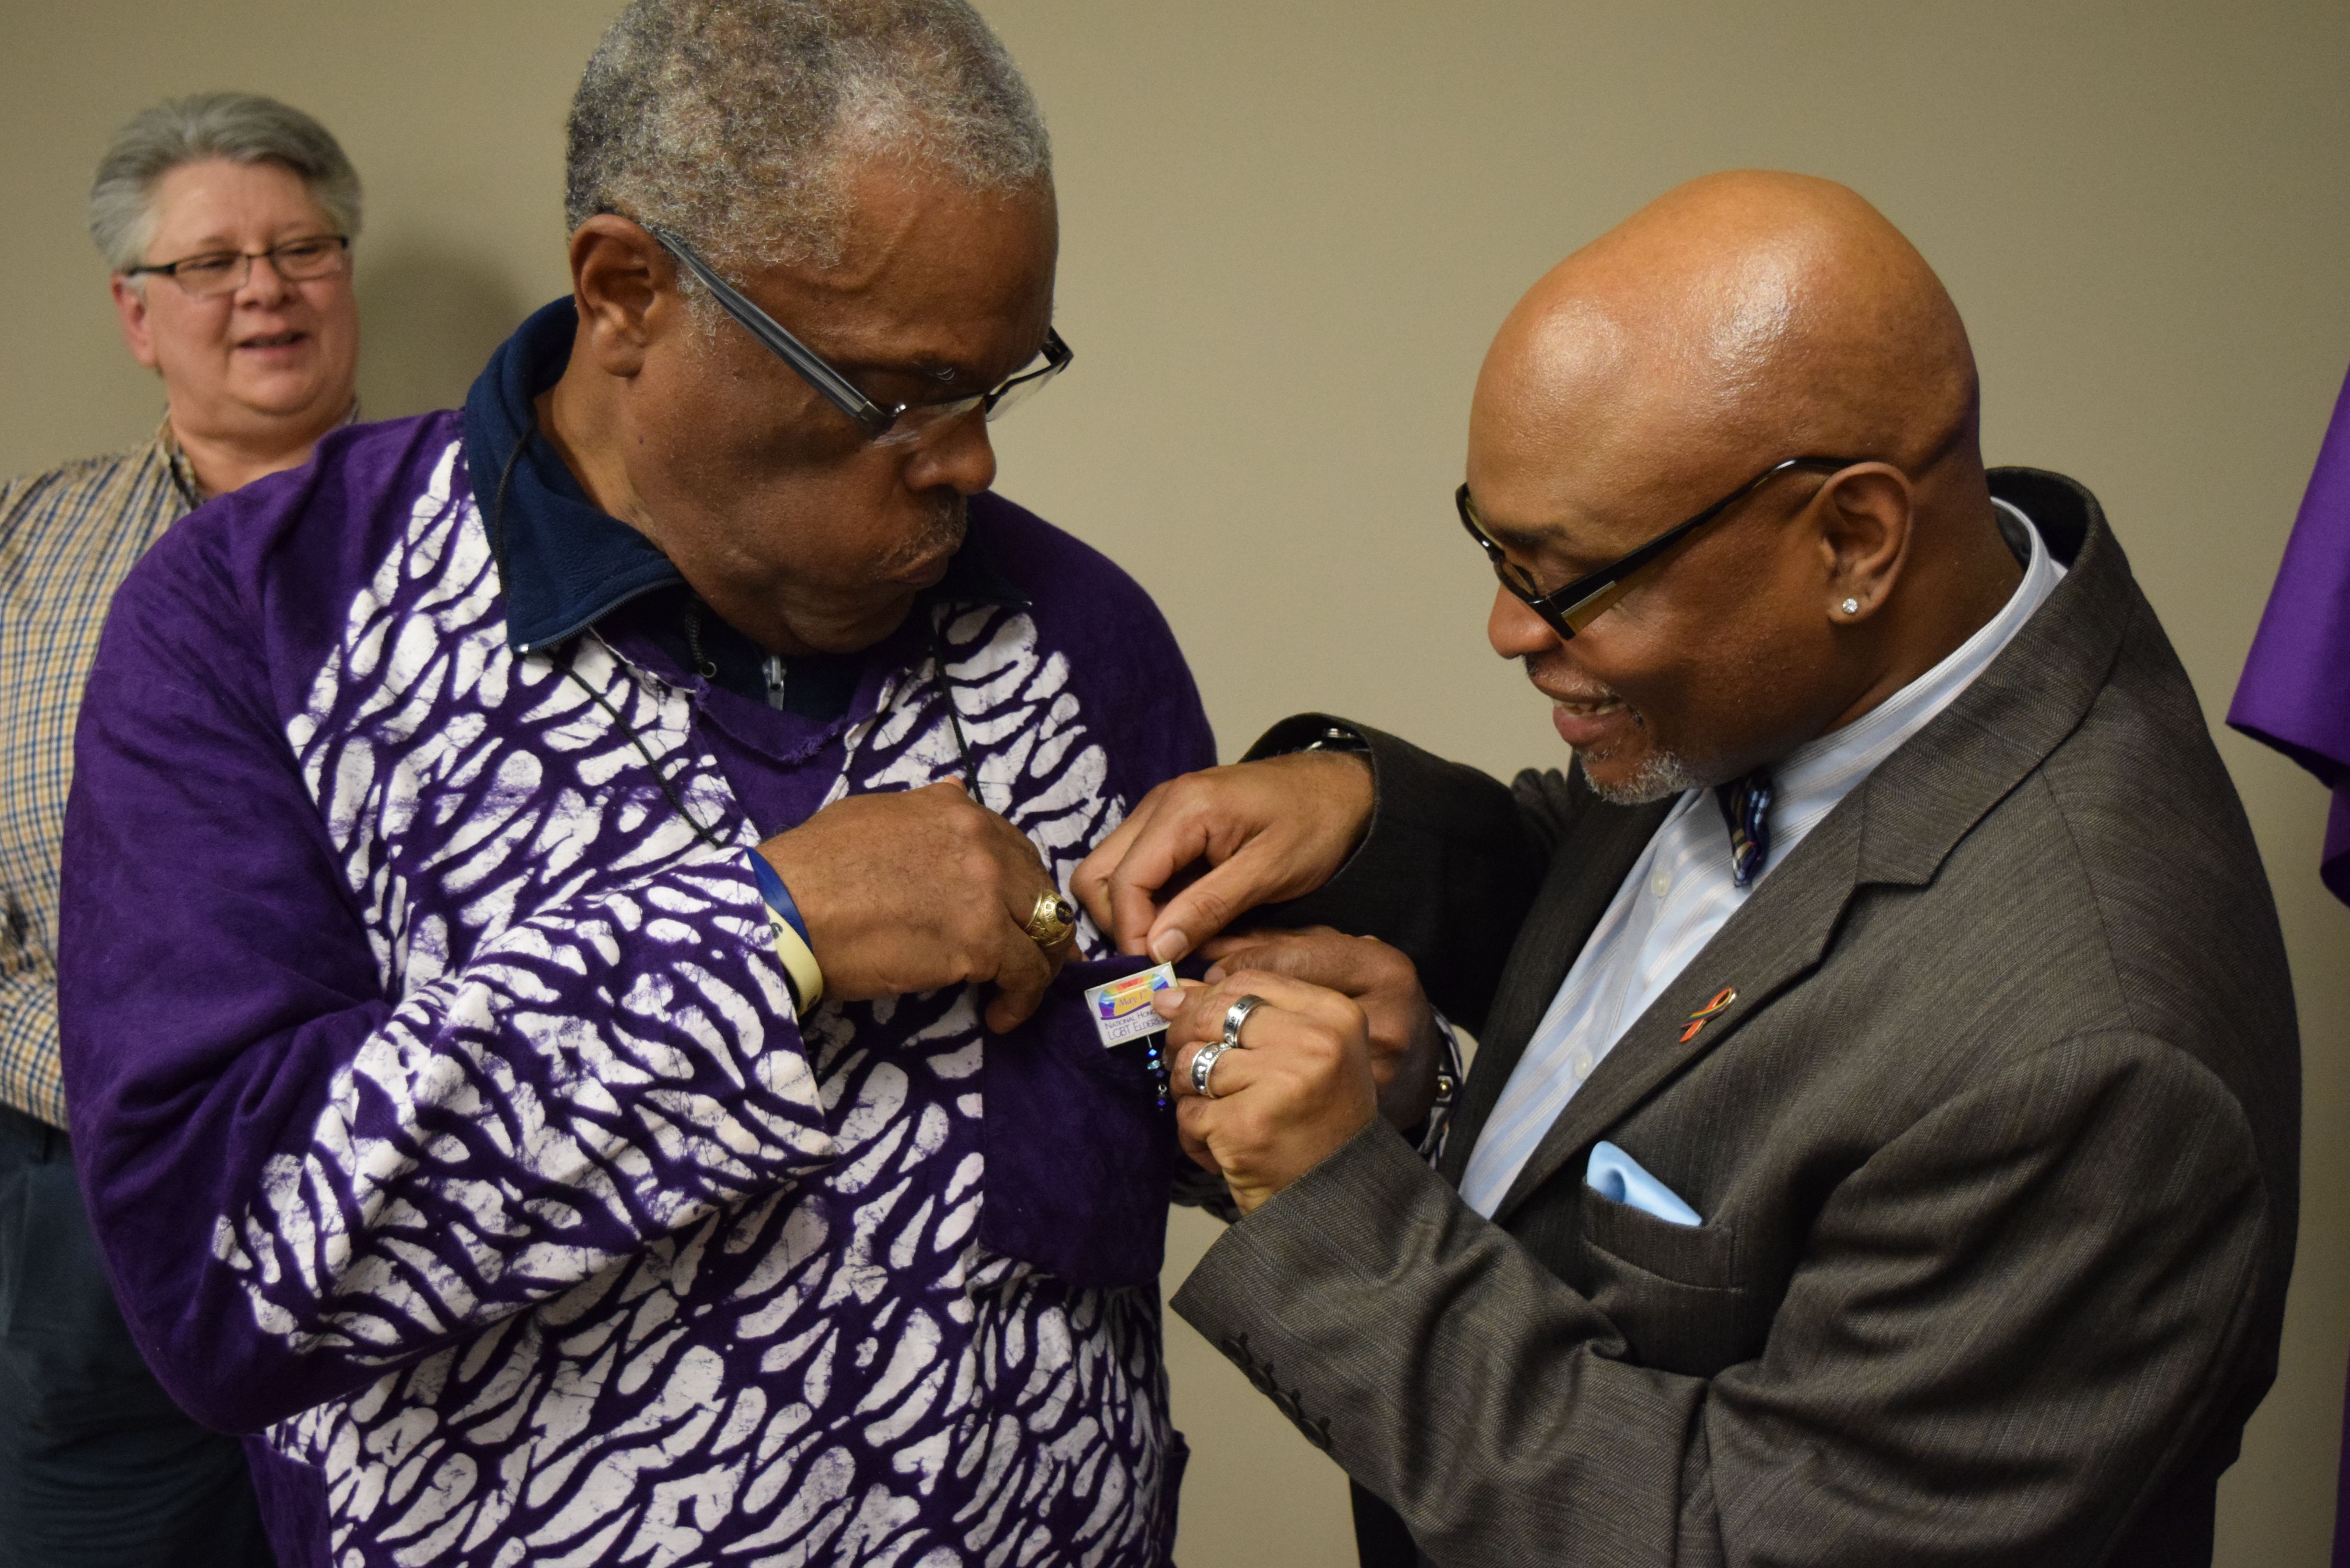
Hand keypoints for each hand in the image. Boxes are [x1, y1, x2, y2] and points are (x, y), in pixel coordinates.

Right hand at [757, 779, 1068, 1032]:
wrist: (787, 907)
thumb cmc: (810, 867)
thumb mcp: (871, 815)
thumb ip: (920, 815)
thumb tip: (945, 803)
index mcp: (954, 809)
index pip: (1013, 848)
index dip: (1017, 887)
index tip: (1011, 915)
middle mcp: (981, 841)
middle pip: (1038, 888)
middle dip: (1038, 925)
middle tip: (1025, 958)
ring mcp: (987, 889)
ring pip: (1046, 931)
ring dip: (1039, 965)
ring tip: (1018, 993)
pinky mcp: (982, 939)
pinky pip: (1027, 974)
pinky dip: (1023, 999)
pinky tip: (1001, 1017)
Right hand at [1071, 751, 1372, 963]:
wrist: (1342, 787)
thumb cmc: (1315, 824)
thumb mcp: (1269, 872)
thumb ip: (1209, 908)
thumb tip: (1156, 950)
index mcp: (1183, 808)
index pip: (1123, 882)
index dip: (1132, 935)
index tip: (1157, 974)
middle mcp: (1158, 804)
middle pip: (1096, 875)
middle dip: (1117, 924)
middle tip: (1158, 961)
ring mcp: (1160, 812)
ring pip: (1109, 872)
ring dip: (1128, 914)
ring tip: (1169, 947)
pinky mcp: (1170, 825)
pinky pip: (1135, 867)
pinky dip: (1145, 901)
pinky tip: (1179, 924)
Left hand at [1149, 971, 1380, 1214]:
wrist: (1338, 1199)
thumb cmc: (1316, 1123)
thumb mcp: (1302, 1055)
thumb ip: (1246, 1016)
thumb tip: (1170, 992)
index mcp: (1334, 1015)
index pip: (1248, 982)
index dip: (1208, 998)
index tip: (1193, 1018)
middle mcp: (1314, 1043)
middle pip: (1214, 1013)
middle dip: (1184, 1037)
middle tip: (1188, 1066)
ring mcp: (1282, 1083)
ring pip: (1193, 1061)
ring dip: (1188, 1090)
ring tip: (1215, 1111)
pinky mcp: (1248, 1125)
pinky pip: (1189, 1111)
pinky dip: (1193, 1132)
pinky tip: (1221, 1145)